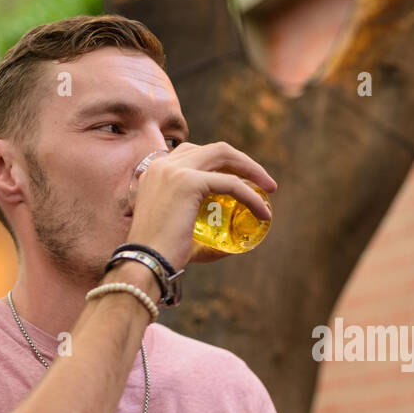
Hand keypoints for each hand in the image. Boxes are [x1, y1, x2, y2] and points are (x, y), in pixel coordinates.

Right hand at [126, 142, 275, 271]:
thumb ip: (201, 230)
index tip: (242, 179)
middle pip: (213, 149)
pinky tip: (263, 212)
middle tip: (263, 182)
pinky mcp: (188, 183)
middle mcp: (163, 164)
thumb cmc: (161, 256)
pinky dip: (251, 196)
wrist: (144, 263)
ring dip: (251, 168)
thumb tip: (230, 246)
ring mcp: (175, 170)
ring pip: (224, 155)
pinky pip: (231, 183)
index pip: (195, 154)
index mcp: (156, 171)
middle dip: (242, 161)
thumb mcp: (180, 232)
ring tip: (269, 188)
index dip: (222, 162)